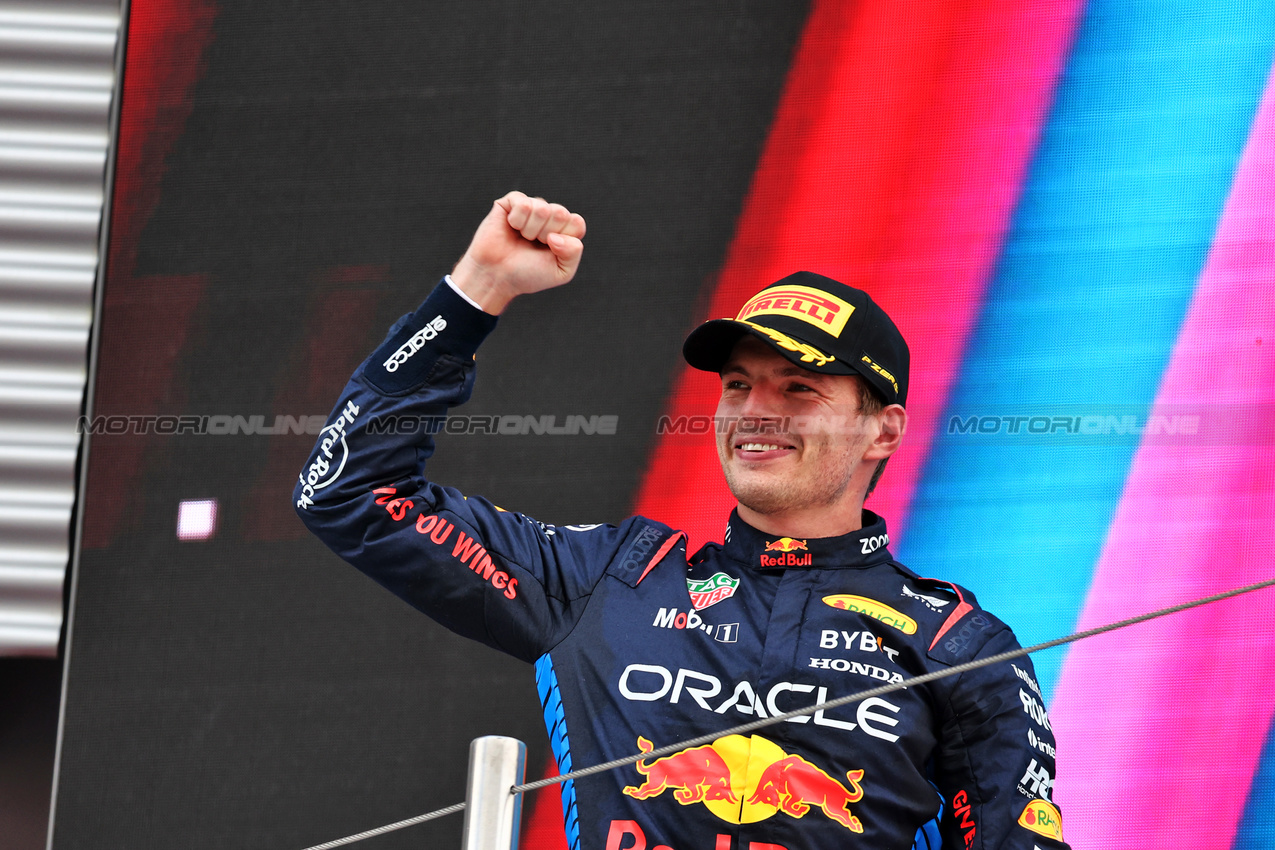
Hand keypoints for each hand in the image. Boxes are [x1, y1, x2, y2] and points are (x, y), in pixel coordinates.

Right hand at [451, 191, 585, 313]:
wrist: (497, 277)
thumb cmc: (528, 275)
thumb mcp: (562, 272)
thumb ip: (574, 252)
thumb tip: (557, 234)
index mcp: (564, 230)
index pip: (576, 222)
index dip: (564, 239)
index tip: (551, 251)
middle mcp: (549, 216)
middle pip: (560, 213)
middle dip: (546, 235)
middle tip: (533, 245)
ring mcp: (531, 208)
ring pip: (541, 208)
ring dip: (530, 230)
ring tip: (521, 238)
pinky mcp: (511, 202)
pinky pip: (523, 203)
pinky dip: (517, 220)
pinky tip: (511, 227)